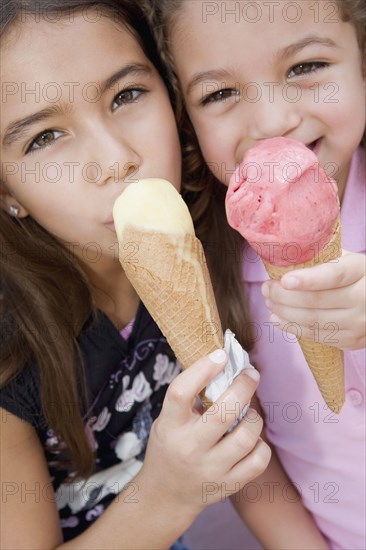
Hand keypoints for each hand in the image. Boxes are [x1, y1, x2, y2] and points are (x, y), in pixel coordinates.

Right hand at [138, 351, 269, 519]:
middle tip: (251, 374)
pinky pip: (259, 460)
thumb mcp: (168, 420)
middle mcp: (189, 448)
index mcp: (170, 426)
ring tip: (249, 412)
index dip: (202, 369)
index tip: (220, 355)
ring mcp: (211, 469)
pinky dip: (260, 444)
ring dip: (254, 417)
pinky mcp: (229, 485)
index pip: (181, 393)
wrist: (166, 495)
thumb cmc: (170, 446)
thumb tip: (223, 364)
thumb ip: (190, 398)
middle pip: (224, 412)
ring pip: (246, 436)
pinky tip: (252, 438)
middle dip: (244, 386)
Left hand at [262, 251, 365, 349]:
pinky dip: (294, 328)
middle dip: (283, 296)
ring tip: (269, 303)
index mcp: (361, 272)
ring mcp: (358, 323)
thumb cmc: (360, 276)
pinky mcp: (352, 340)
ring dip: (284, 313)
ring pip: (313, 321)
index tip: (284, 280)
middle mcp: (363, 299)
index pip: (334, 276)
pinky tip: (278, 320)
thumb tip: (288, 256)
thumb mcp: (349, 260)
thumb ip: (325, 258)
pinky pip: (317, 336)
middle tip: (266, 288)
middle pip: (316, 301)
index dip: (308, 279)